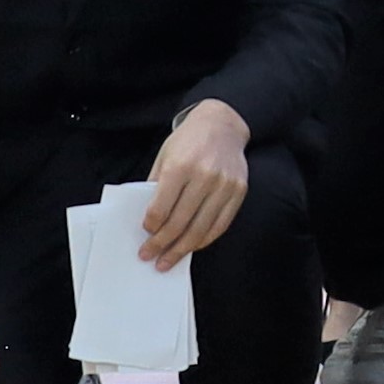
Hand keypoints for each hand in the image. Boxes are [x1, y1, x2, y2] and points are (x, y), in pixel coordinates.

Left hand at [139, 101, 251, 263]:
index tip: (145, 235)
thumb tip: (148, 222)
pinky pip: (220, 224)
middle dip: (161, 244)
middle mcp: (204, 176)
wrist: (223, 123)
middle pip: (179, 223)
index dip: (151, 227)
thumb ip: (156, 187)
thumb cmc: (189, 141)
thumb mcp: (165, 157)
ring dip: (182, 249)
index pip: (161, 208)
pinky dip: (204, 240)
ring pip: (200, 229)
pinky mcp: (239, 191)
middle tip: (149, 256)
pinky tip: (192, 246)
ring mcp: (224, 185)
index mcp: (181, 166)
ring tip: (168, 260)